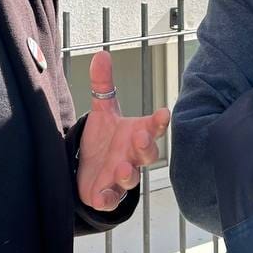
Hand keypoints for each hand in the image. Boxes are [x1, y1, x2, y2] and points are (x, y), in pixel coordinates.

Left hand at [77, 50, 170, 211]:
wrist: (89, 169)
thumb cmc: (104, 140)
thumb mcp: (102, 111)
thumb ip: (102, 84)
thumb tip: (102, 53)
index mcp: (136, 134)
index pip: (153, 127)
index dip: (159, 121)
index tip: (163, 111)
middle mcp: (133, 156)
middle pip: (148, 153)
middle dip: (146, 146)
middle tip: (140, 136)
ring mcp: (122, 177)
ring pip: (132, 178)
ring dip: (128, 173)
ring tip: (122, 167)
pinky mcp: (108, 194)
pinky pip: (111, 199)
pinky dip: (107, 199)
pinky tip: (100, 196)